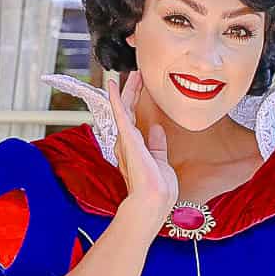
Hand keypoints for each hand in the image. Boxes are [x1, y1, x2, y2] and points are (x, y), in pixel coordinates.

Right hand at [106, 70, 176, 216]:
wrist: (153, 202)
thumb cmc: (157, 190)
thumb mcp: (160, 162)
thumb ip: (157, 145)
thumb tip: (156, 128)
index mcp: (135, 149)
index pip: (135, 121)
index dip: (137, 103)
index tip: (143, 88)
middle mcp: (127, 144)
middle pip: (128, 111)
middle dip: (133, 91)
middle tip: (138, 74)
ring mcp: (126, 141)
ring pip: (125, 108)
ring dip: (128, 90)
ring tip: (133, 74)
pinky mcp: (127, 139)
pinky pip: (120, 114)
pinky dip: (117, 98)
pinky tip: (114, 84)